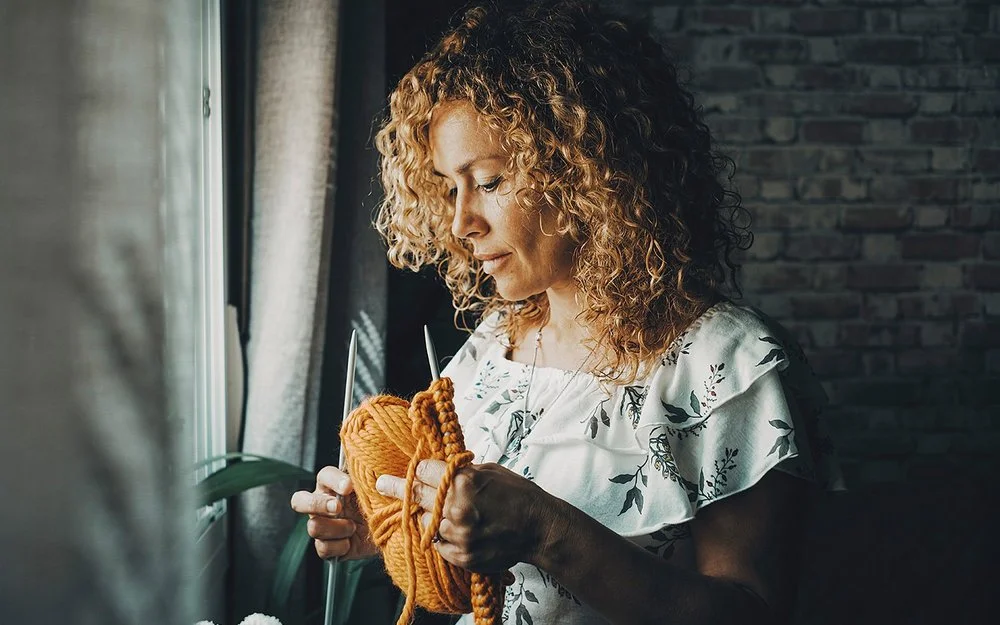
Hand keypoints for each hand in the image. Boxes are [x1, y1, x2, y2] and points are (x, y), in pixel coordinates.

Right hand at [290, 466, 377, 559]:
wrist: (388, 532)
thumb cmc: (380, 504)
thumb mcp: (376, 489)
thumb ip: (369, 477)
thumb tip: (369, 463)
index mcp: (333, 486)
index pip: (324, 476)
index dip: (333, 480)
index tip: (349, 486)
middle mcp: (322, 504)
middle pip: (299, 500)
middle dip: (317, 504)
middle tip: (338, 507)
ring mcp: (322, 526)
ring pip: (313, 527)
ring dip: (337, 528)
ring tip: (354, 527)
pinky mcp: (327, 546)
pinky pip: (322, 548)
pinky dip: (339, 546)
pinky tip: (350, 541)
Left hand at [375, 460, 555, 573]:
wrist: (538, 528)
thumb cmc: (516, 494)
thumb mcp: (488, 470)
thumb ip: (460, 472)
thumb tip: (436, 469)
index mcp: (463, 482)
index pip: (423, 471)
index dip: (421, 469)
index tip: (416, 470)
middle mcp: (456, 508)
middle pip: (416, 495)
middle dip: (396, 487)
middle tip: (381, 483)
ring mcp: (458, 535)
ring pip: (425, 522)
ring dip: (428, 516)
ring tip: (441, 511)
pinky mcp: (462, 556)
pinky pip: (438, 544)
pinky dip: (441, 536)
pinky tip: (454, 529)